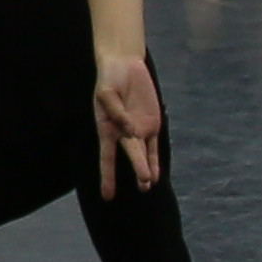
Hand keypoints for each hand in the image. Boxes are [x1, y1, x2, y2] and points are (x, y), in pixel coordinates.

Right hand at [93, 55, 166, 199]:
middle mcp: (122, 134)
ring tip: (147, 185)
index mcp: (106, 128)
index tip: (107, 196)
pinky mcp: (152, 125)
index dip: (107, 176)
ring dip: (146, 169)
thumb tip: (130, 131)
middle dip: (137, 168)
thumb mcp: (106, 93)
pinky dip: (154, 160)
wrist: (124, 65)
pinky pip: (154, 146)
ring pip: (143, 154)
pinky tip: (155, 174)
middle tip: (143, 184)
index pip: (107, 157)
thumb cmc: (109, 79)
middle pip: (130, 154)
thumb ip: (116, 111)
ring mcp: (138, 130)